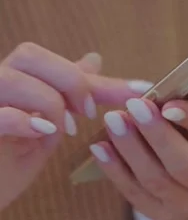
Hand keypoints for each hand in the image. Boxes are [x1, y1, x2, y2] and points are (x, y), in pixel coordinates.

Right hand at [0, 43, 148, 213]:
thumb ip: (67, 96)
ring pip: (12, 77)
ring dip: (48, 100)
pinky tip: (41, 132)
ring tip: (60, 129)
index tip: (141, 91)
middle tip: (87, 113)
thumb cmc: (6, 165)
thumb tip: (94, 60)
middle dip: (68, 80)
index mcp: (16, 81)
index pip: (60, 65)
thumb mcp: (46, 129)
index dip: (101, 80)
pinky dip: (21, 119)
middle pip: (30, 54)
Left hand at [90, 99, 187, 219]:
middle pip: (185, 165)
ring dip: (131, 149)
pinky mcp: (157, 212)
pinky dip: (114, 169)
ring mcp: (183, 202)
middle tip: (133, 107)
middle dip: (157, 136)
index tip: (168, 102)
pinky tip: (99, 146)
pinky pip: (133, 193)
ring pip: (155, 180)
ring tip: (112, 120)